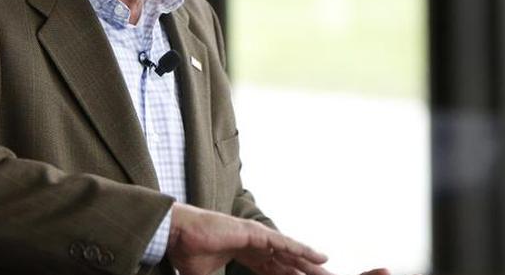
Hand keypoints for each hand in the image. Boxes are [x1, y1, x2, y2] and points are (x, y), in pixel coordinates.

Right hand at [166, 203, 334, 274]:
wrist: (177, 235)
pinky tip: (318, 257)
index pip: (272, 268)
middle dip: (305, 271)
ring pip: (289, 252)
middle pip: (286, 261)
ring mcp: (256, 236)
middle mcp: (253, 243)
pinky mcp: (255, 233)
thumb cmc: (187, 252)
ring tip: (328, 271)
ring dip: (310, 263)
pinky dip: (302, 250)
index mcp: (243, 252)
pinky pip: (284, 244)